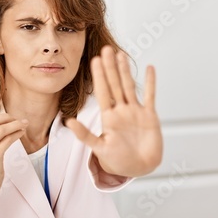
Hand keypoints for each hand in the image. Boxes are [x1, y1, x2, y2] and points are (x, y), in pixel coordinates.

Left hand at [66, 46, 162, 177]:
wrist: (139, 168)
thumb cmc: (118, 161)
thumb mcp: (99, 148)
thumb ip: (85, 135)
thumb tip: (68, 122)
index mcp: (109, 117)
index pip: (103, 92)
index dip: (99, 76)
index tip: (94, 60)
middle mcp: (121, 111)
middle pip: (115, 85)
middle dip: (110, 68)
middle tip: (106, 49)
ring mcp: (135, 112)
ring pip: (129, 87)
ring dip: (125, 71)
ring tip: (120, 55)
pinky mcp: (149, 116)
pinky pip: (150, 96)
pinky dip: (150, 83)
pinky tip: (149, 69)